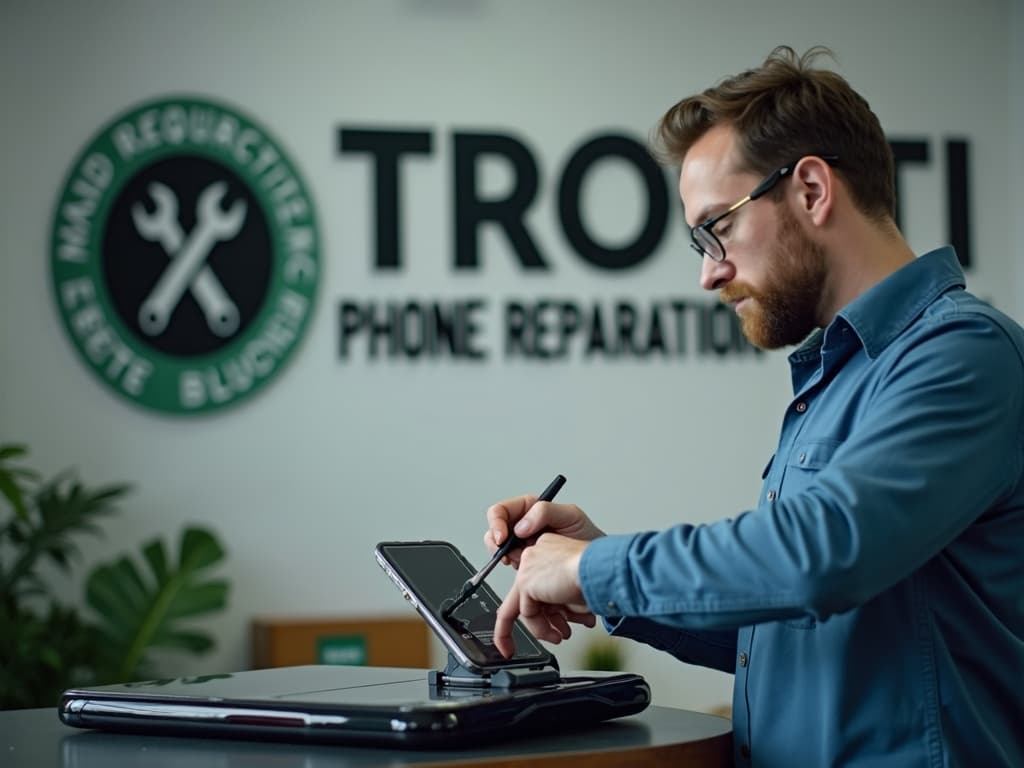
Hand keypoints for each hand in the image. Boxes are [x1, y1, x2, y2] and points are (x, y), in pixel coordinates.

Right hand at [485, 495, 604, 566]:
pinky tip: (525, 570)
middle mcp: (523, 525)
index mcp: (530, 509)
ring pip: (498, 549)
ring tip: (521, 562)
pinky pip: (510, 565)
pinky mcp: (526, 562)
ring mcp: (523, 544)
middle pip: (494, 530)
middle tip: (509, 554)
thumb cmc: (588, 536)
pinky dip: (513, 569)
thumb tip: (521, 525)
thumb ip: (545, 512)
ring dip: (504, 557)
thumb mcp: (571, 516)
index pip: (501, 511)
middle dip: (496, 543)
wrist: (596, 563)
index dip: (497, 523)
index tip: (503, 537)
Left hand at [493, 533, 596, 657]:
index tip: (556, 615)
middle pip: (533, 594)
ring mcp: (527, 568)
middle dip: (550, 617)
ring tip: (560, 636)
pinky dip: (540, 628)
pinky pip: (527, 613)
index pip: (542, 581)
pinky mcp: (525, 583)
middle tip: (561, 630)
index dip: (553, 604)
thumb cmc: (598, 572)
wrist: (599, 568)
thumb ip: (564, 595)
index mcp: (549, 550)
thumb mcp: (577, 585)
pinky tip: (554, 635)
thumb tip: (563, 613)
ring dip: (545, 627)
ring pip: (528, 605)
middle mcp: (535, 555)